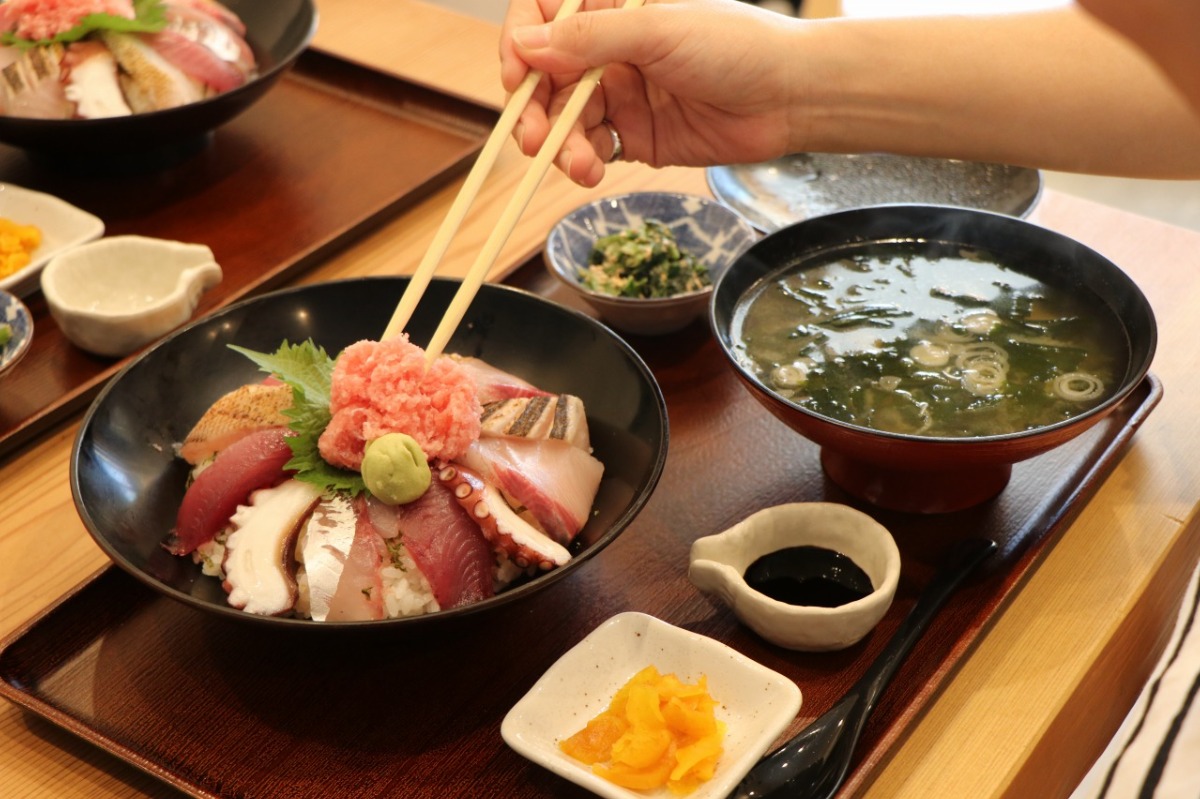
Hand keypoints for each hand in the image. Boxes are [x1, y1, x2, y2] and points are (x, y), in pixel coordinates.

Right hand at [500, 0, 802, 185]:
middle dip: (534, 109)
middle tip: (533, 137)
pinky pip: (591, 148)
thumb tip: (527, 44)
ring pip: (565, 119)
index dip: (521, 45)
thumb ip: (589, 40)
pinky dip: (582, 161)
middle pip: (545, 77)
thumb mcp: (657, 32)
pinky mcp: (636, 135)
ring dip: (560, 143)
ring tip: (577, 163)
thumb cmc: (738, 45)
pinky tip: (590, 169)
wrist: (789, 97)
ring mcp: (621, 93)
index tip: (518, 77)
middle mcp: (610, 50)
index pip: (543, 18)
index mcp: (612, 9)